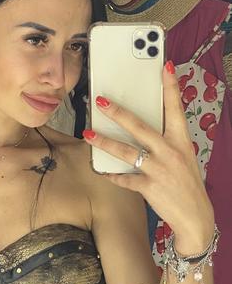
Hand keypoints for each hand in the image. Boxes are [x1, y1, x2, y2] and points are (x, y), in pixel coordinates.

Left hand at [83, 61, 214, 251]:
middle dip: (119, 112)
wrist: (195, 217)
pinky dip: (113, 176)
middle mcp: (170, 152)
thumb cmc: (186, 184)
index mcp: (181, 141)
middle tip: (101, 101)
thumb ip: (167, 142)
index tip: (165, 66)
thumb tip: (144, 129)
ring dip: (105, 142)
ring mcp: (159, 170)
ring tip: (88, 134)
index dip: (170, 87)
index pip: (176, 108)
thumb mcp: (183, 157)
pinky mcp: (149, 187)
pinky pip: (125, 179)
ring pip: (126, 151)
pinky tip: (102, 171)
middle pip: (141, 127)